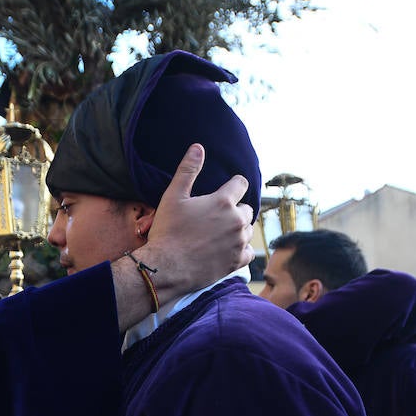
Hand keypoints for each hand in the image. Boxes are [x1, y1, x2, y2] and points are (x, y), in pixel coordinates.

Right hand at [139, 144, 253, 300]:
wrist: (167, 268)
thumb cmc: (168, 231)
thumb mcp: (173, 196)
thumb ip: (188, 170)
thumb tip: (198, 147)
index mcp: (223, 201)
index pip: (241, 183)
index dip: (233, 185)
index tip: (225, 191)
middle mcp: (236, 220)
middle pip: (246, 208)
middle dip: (234, 210)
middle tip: (215, 218)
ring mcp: (239, 242)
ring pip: (247, 230)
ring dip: (237, 230)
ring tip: (218, 234)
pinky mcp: (237, 261)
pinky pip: (248, 251)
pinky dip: (240, 250)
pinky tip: (226, 250)